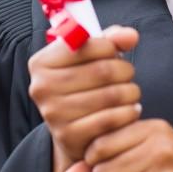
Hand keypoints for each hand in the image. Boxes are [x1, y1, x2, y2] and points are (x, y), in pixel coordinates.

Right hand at [27, 25, 141, 171]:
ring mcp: (53, 114)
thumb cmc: (83, 85)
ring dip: (130, 92)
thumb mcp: (91, 58)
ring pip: (110, 95)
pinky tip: (131, 109)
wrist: (73, 133)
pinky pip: (110, 119)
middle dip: (124, 70)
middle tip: (129, 75)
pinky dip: (128, 112)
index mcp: (41, 62)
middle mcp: (41, 87)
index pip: (84, 44)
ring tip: (131, 92)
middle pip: (101, 70)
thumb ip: (110, 40)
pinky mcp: (69, 135)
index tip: (115, 53)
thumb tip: (130, 36)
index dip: (109, 46)